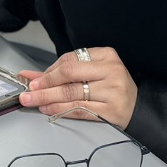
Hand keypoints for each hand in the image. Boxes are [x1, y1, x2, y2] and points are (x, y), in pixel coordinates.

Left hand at [18, 47, 137, 127]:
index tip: (35, 80)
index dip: (49, 71)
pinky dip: (60, 110)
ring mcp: (113, 91)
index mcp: (107, 56)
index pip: (70, 60)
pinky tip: (49, 109)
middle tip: (29, 90)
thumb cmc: (110, 88)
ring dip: (48, 98)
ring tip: (34, 101)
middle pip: (69, 75)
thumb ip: (61, 73)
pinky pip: (79, 109)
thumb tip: (29, 76)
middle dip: (45, 83)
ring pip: (72, 93)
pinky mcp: (112, 111)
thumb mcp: (91, 73)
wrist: (137, 108)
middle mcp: (112, 71)